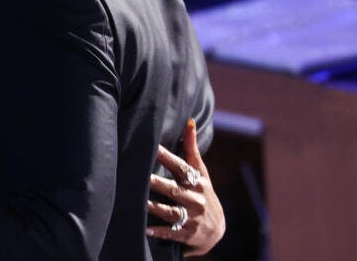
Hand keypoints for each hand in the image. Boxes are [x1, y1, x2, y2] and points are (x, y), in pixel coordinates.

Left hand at [146, 119, 224, 256]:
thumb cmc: (203, 192)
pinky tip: (145, 230)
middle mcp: (196, 199)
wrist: (217, 229)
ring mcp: (192, 218)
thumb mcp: (201, 171)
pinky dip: (160, 232)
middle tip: (141, 176)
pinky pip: (172, 233)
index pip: (181, 168)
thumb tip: (189, 121)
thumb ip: (192, 148)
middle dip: (158, 183)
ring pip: (171, 212)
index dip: (167, 158)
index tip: (153, 147)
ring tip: (139, 202)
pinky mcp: (187, 234)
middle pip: (174, 189)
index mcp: (197, 181)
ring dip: (155, 207)